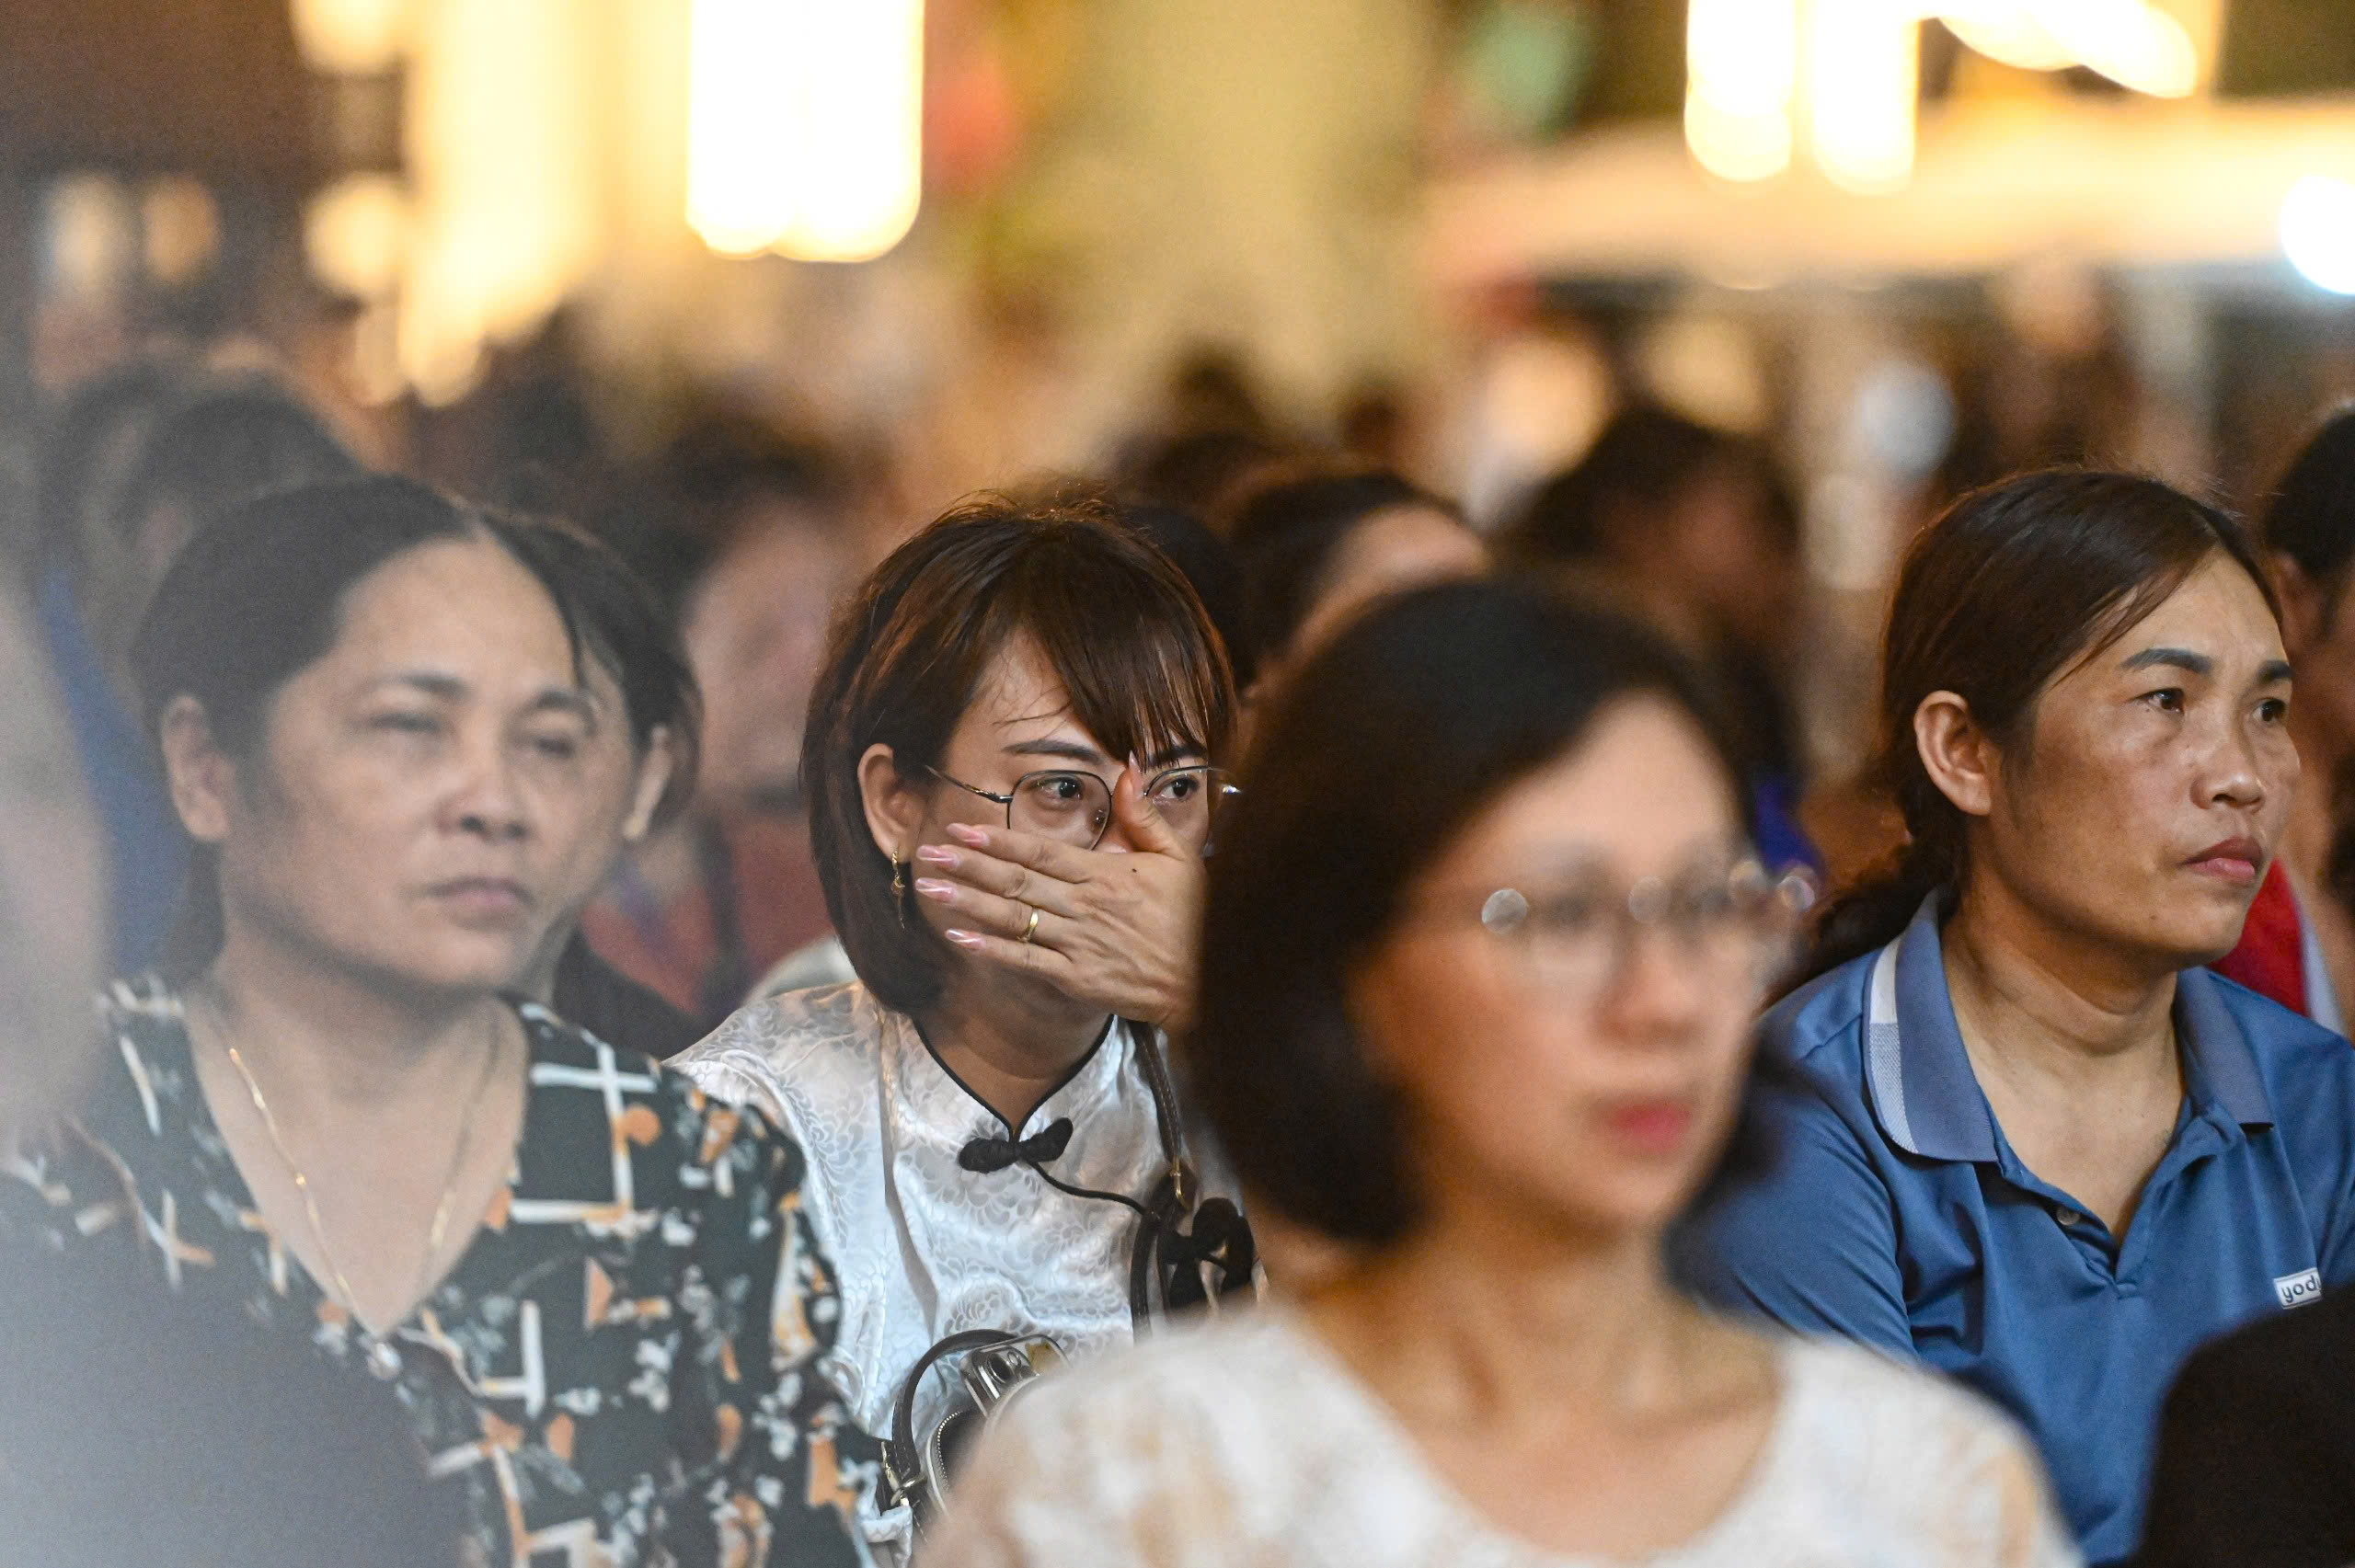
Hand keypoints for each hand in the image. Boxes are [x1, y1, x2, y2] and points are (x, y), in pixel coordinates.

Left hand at [912, 762, 1202, 1029]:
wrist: (1206, 983)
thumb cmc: (1195, 920)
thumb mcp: (1180, 857)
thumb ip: (1145, 813)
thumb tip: (1128, 763)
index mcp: (1104, 874)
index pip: (1041, 851)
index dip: (998, 839)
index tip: (963, 828)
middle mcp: (1083, 905)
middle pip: (1016, 880)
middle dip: (969, 865)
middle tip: (928, 852)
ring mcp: (1076, 943)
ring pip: (1013, 918)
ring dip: (968, 901)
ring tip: (931, 888)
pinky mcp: (1075, 978)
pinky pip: (1025, 960)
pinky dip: (990, 949)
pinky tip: (959, 938)